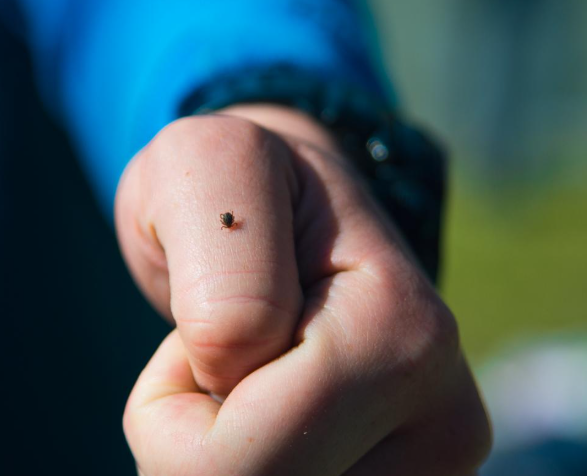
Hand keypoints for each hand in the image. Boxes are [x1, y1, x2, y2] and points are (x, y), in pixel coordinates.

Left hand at [115, 105, 490, 474]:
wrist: (296, 209)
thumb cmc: (241, 186)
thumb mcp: (207, 169)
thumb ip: (225, 267)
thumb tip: (244, 376)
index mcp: (399, 333)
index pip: (230, 461)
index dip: (172, 404)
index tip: (198, 326)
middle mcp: (443, 417)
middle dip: (198, 443)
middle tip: (218, 361)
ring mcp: (434, 461)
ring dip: (227, 453)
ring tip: (256, 380)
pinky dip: (258, 465)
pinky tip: (283, 417)